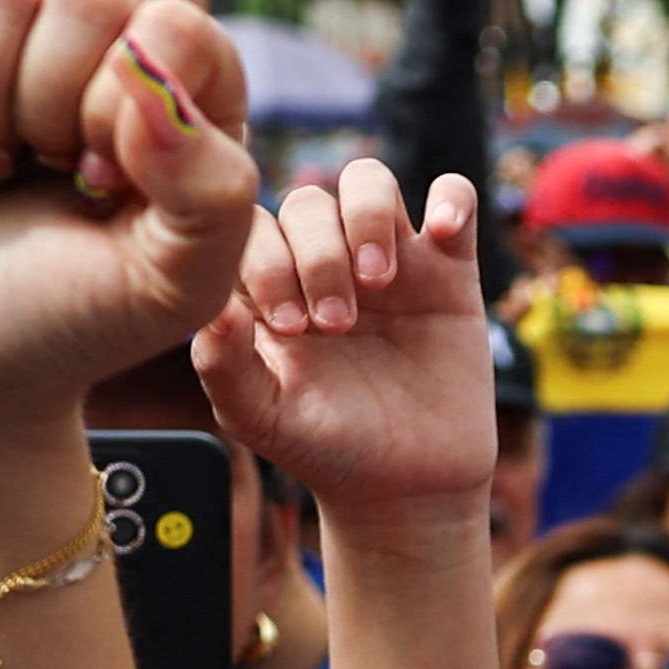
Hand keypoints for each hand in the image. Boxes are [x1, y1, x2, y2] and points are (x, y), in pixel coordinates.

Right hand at [0, 0, 260, 438]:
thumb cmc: (70, 320)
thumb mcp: (177, 284)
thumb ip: (215, 190)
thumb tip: (152, 77)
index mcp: (178, 96)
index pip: (178, 25)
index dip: (136, 101)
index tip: (107, 185)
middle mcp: (94, 53)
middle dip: (59, 105)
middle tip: (51, 179)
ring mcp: (0, 43)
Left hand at [191, 159, 499, 519]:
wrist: (406, 485)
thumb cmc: (326, 449)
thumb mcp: (260, 417)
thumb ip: (222, 364)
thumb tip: (214, 305)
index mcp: (271, 286)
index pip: (253, 228)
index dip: (267, 261)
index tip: (290, 327)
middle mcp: (325, 262)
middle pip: (310, 202)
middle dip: (319, 255)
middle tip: (337, 323)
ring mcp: (389, 260)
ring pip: (371, 183)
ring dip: (370, 219)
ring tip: (380, 281)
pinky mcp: (450, 270)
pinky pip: (454, 200)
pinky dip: (451, 199)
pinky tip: (443, 233)